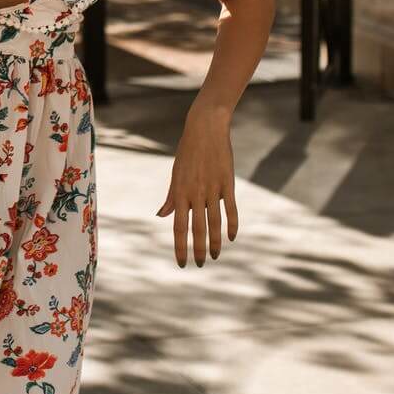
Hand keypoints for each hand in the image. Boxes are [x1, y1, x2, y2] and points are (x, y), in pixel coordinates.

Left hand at [156, 104, 239, 267]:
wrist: (205, 129)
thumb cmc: (187, 152)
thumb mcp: (176, 174)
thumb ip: (171, 197)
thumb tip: (161, 215)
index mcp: (180, 192)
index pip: (179, 226)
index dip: (180, 246)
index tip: (181, 262)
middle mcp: (195, 193)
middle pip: (197, 228)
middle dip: (199, 249)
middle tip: (200, 264)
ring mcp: (212, 189)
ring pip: (215, 222)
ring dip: (216, 242)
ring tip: (215, 256)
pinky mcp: (227, 183)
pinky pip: (231, 209)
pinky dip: (232, 224)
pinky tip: (231, 237)